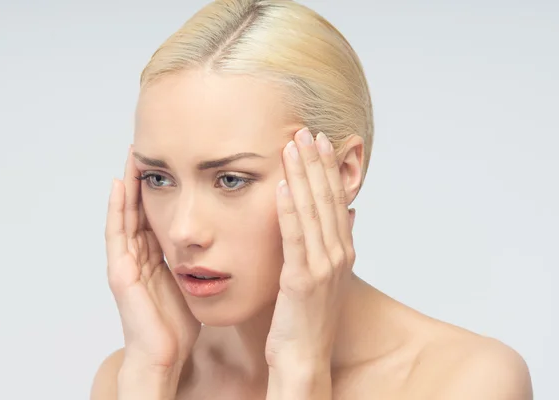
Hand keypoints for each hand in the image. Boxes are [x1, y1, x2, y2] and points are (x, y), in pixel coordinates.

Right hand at [105, 146, 200, 373]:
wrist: (165, 355)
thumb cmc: (179, 323)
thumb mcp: (191, 283)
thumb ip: (196, 261)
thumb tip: (218, 243)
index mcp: (155, 257)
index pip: (154, 214)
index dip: (160, 188)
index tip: (170, 161)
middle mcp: (138, 256)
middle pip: (138, 208)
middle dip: (143, 179)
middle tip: (148, 146)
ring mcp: (126, 263)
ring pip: (125, 214)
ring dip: (128, 184)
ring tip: (133, 154)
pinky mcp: (121, 273)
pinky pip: (117, 235)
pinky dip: (118, 209)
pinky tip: (122, 184)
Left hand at [265, 128, 356, 371]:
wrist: (303, 358)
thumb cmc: (306, 318)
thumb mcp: (322, 275)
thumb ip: (331, 243)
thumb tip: (345, 213)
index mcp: (342, 251)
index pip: (335, 199)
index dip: (328, 168)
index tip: (320, 140)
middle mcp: (338, 254)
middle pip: (327, 198)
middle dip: (316, 162)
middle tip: (307, 130)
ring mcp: (323, 267)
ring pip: (312, 210)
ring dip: (303, 175)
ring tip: (294, 145)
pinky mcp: (302, 280)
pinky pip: (295, 237)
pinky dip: (289, 208)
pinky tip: (281, 185)